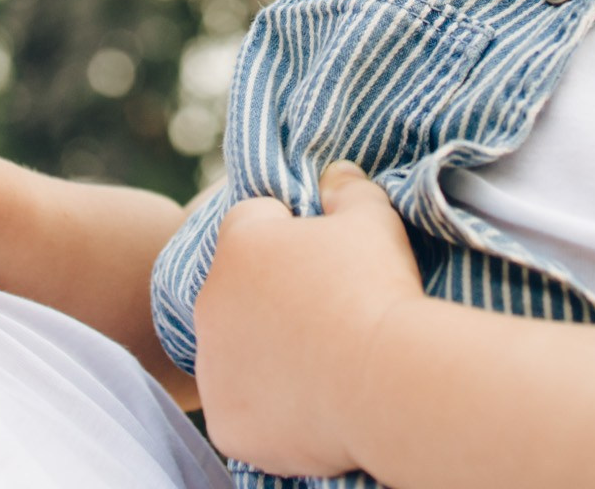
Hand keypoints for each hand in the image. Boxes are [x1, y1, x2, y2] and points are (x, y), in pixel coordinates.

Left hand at [192, 162, 426, 477]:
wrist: (384, 382)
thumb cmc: (377, 290)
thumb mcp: (374, 220)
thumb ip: (349, 189)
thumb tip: (338, 173)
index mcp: (239, 241)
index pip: (255, 222)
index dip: (291, 234)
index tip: (327, 259)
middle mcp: (210, 300)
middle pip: (238, 291)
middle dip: (272, 297)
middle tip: (328, 316)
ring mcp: (212, 366)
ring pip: (235, 353)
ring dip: (265, 354)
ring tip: (323, 366)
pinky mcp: (224, 421)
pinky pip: (242, 411)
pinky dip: (268, 411)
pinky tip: (311, 408)